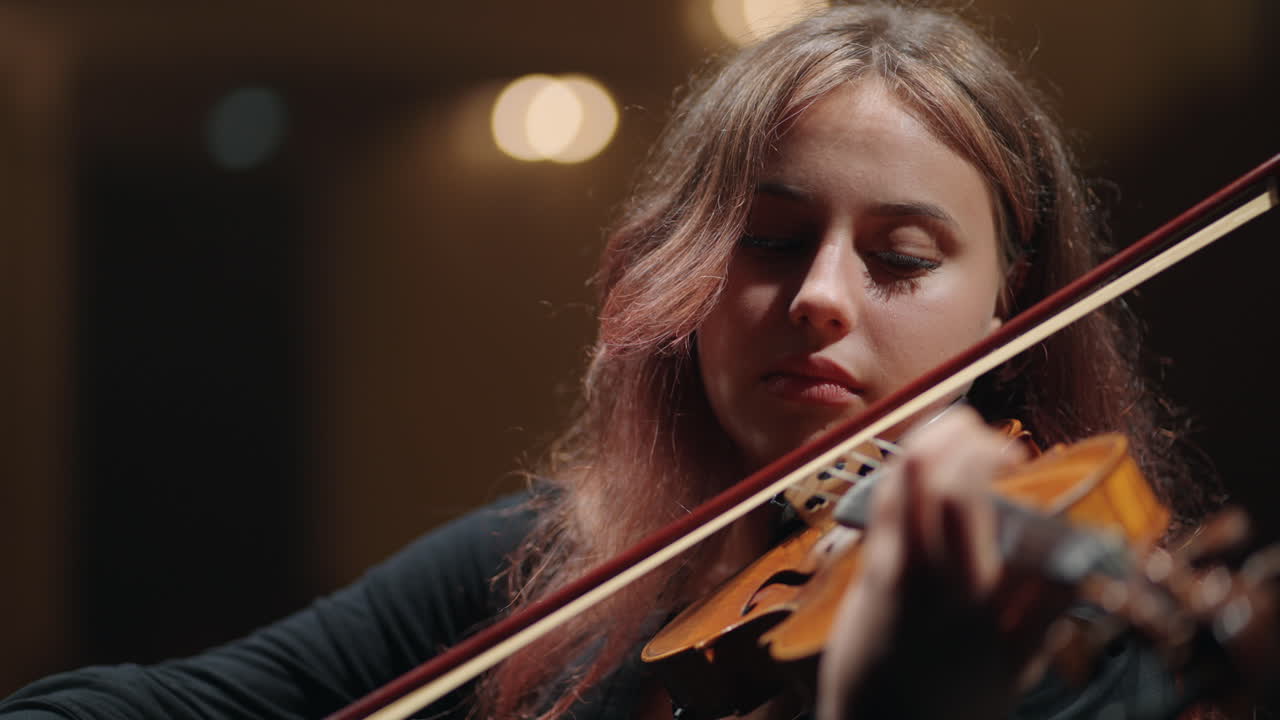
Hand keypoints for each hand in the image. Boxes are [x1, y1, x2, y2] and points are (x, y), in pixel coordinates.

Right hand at [816, 407, 1069, 719]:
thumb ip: (894, 542)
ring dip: (1028, 496)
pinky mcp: (1020, 651)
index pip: (910, 472)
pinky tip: (1064, 536)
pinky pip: (1058, 589)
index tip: (954, 422)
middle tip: (991, 442)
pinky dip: (1068, 553)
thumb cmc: (870, 668)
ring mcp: (981, 619)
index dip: (937, 433)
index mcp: (889, 568)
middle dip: (977, 444)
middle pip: (958, 487)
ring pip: (1012, 529)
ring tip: (1025, 484)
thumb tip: (919, 483)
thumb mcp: (868, 595)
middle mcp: (934, 585)